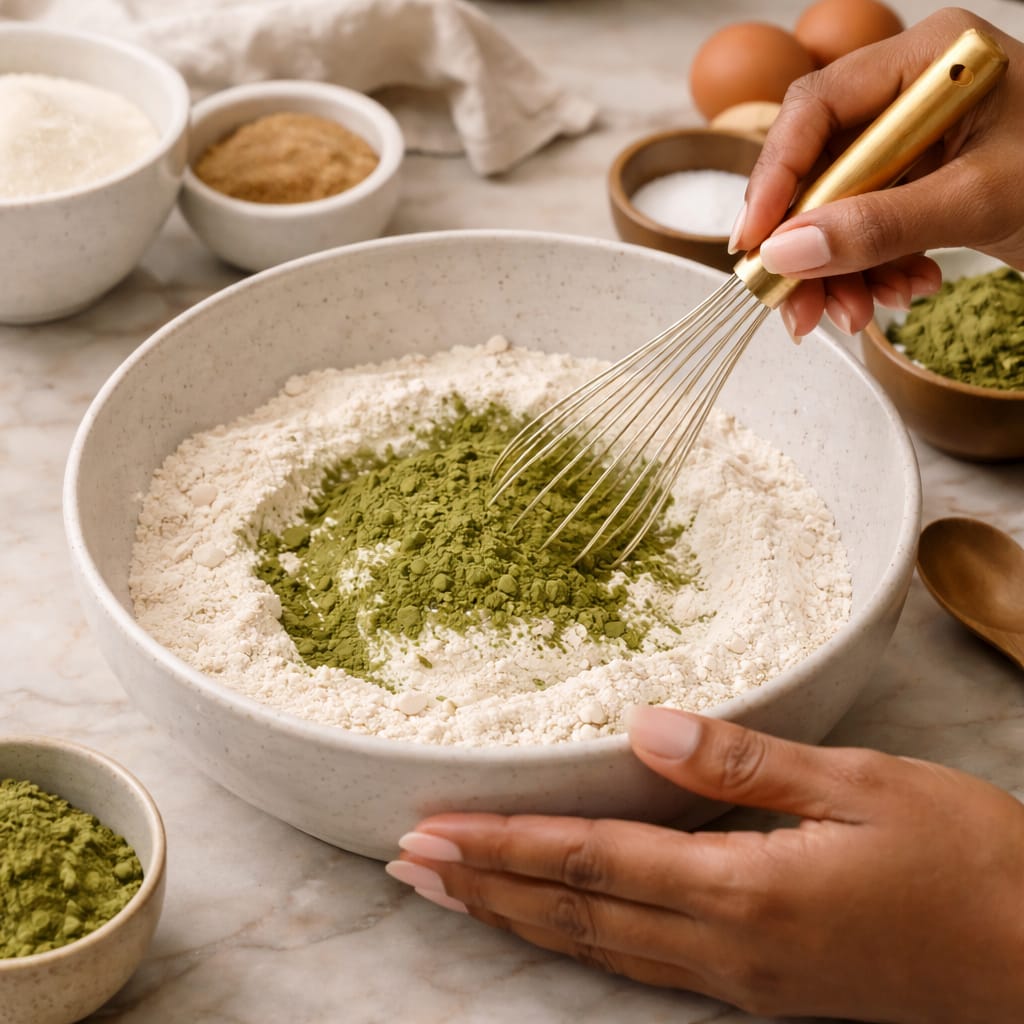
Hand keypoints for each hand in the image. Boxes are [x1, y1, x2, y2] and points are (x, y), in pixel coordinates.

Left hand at [386, 706, 1023, 1022]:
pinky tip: (554, 924)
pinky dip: (578, 939)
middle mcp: (726, 947)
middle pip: (575, 914)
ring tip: (454, 895)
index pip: (591, 863)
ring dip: (518, 919)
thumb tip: (646, 727)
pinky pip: (642, 962)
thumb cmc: (967, 862)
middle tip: (409, 866)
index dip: (504, 849)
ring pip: (598, 948)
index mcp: (744, 891)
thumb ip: (744, 762)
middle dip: (485, 889)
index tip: (433, 834)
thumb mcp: (863, 787)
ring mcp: (741, 977)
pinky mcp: (762, 985)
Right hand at [731, 7, 1023, 337]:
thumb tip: (787, 251)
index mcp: (930, 59)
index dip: (775, 178)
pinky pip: (866, 226)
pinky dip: (872, 269)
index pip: (817, 108)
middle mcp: (911, 91)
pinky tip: (901, 291)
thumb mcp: (978, 202)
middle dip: (808, 245)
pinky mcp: (918, 179)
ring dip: (839, 270)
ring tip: (858, 315)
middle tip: (799, 307)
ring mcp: (913, 138)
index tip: (755, 243)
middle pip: (818, 166)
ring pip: (835, 206)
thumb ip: (880, 225)